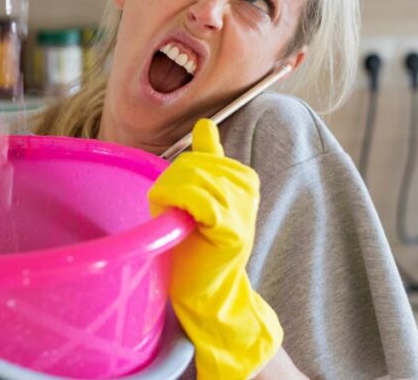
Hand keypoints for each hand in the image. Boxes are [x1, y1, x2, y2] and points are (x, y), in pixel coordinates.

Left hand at [149, 119, 282, 378]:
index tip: (180, 206)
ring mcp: (243, 208)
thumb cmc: (195, 246)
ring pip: (192, 179)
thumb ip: (205, 161)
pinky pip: (199, 200)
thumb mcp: (198, 196)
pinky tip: (180, 222)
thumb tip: (205, 123)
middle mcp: (247, 187)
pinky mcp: (233, 229)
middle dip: (171, 189)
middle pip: (192, 165)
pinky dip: (180, 206)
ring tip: (176, 223)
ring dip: (171, 200)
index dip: (178, 179)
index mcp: (242, 176)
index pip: (198, 155)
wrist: (204, 293)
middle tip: (172, 218)